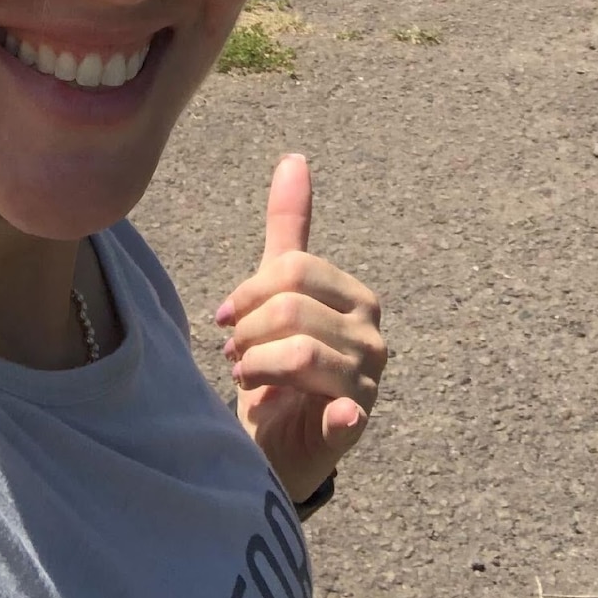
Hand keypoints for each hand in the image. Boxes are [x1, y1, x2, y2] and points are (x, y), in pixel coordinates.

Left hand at [215, 155, 385, 505]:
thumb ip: (290, 227)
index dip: (249, 292)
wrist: (279, 440)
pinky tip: (321, 412)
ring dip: (256, 365)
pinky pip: (345, 411)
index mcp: (357, 298)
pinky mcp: (355, 426)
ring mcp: (368, 382)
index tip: (225, 318)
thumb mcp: (279, 290)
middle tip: (232, 352)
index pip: (296, 270)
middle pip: (293, 308)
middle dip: (249, 330)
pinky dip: (334, 411)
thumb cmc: (279, 360)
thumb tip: (295, 157)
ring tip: (245, 375)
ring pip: (300, 353)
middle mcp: (372, 336)